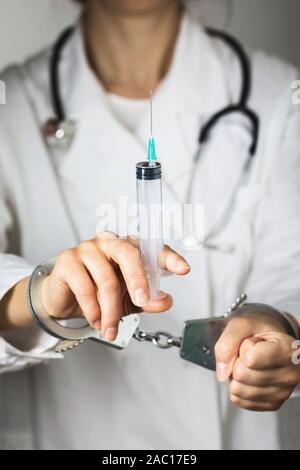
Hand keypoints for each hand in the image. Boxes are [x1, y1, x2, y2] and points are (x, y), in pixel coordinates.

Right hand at [42, 232, 189, 341]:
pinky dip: (93, 309)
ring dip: (111, 309)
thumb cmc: (100, 292)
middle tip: (142, 302)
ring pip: (106, 277)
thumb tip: (165, 301)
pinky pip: (84, 286)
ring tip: (111, 328)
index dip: (169, 257)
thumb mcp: (129, 300)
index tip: (183, 269)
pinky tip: (96, 320)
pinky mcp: (68, 261)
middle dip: (138, 280)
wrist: (66, 299)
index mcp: (128, 247)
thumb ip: (149, 299)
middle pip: (128, 253)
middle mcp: (109, 242)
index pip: (152, 248)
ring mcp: (87, 248)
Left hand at [214, 308, 299, 410]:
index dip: (243, 348)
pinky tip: (251, 375)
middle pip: (242, 375)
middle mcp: (291, 374)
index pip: (250, 358)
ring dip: (236, 375)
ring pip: (238, 390)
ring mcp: (283, 392)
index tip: (253, 342)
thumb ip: (227, 342)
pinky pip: (239, 400)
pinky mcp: (272, 404)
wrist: (267, 337)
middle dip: (238, 362)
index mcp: (288, 350)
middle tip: (250, 353)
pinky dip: (238, 387)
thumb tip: (222, 374)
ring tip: (251, 364)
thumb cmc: (257, 329)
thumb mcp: (240, 324)